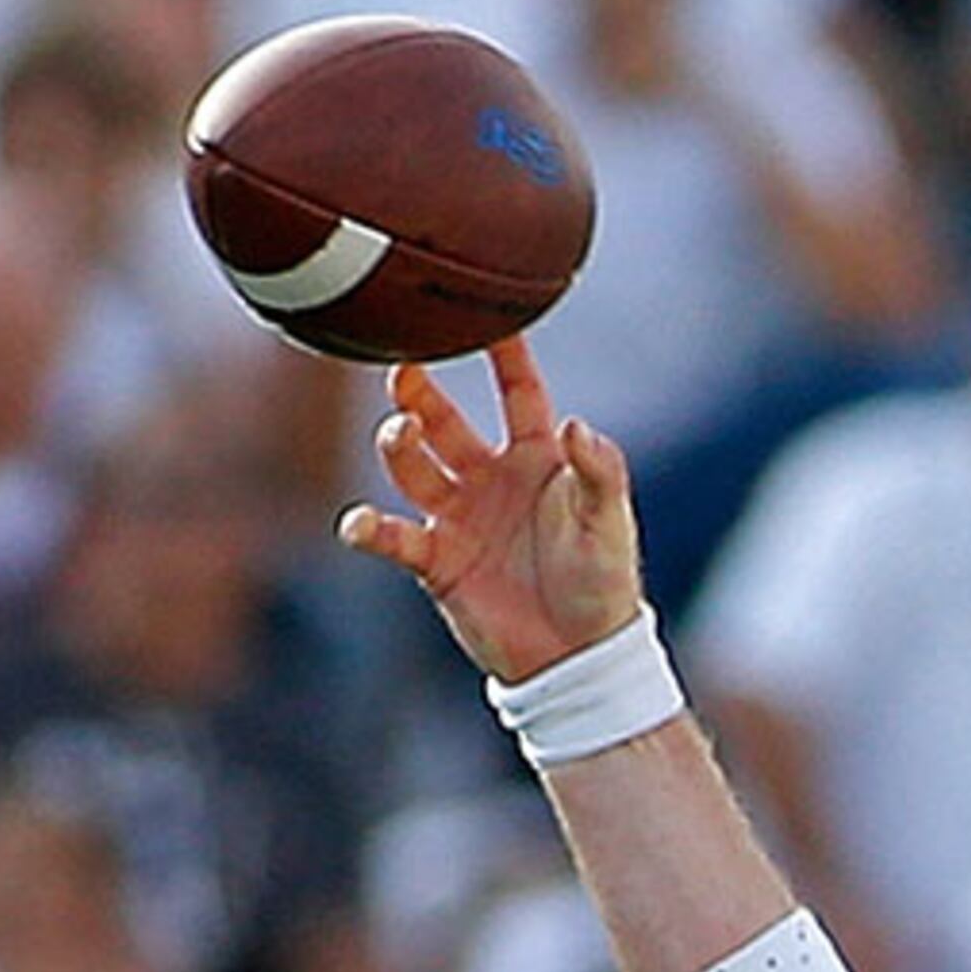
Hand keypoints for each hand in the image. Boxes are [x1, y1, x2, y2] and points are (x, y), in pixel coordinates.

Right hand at [339, 337, 643, 682]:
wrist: (579, 656)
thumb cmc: (602, 583)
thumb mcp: (610, 522)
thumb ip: (599, 470)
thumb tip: (576, 424)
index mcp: (539, 458)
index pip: (518, 391)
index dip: (504, 354)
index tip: (485, 315)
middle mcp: (490, 477)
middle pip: (444, 418)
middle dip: (419, 392)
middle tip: (402, 371)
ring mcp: (459, 516)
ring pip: (411, 465)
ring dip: (398, 444)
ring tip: (400, 432)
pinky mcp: (436, 560)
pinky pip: (392, 535)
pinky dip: (369, 528)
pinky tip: (360, 524)